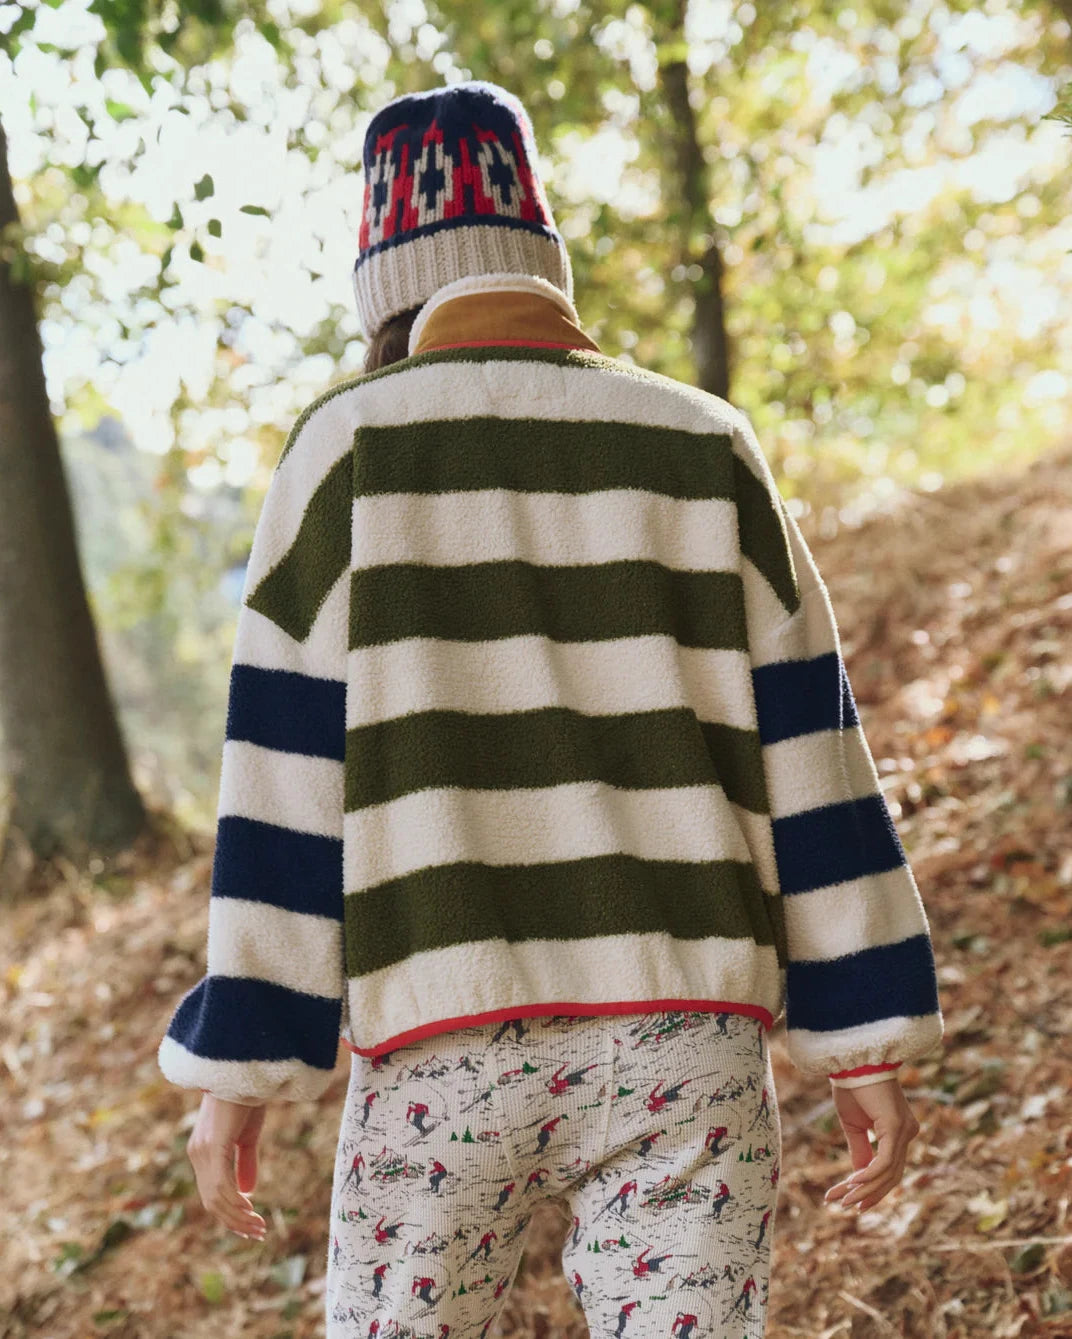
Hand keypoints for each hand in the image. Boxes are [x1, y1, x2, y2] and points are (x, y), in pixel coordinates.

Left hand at [186, 1093, 268, 1239]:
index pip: (212, 1194)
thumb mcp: (247, 1135)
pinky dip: (235, 1203)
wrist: (241, 1071)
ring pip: (216, 1199)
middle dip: (235, 1222)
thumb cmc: (245, 1098)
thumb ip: (245, 1163)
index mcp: (202, 1153)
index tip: (251, 1227)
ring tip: (259, 1226)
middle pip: (212, 1202)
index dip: (230, 1214)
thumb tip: (247, 1191)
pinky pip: (221, 1186)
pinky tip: (251, 1210)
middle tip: (258, 1233)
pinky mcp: (213, 1147)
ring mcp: (202, 1152)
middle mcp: (197, 1155)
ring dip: (238, 1217)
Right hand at [823, 1077, 920, 1212]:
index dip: (872, 1188)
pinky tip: (851, 1182)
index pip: (890, 1169)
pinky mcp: (897, 1128)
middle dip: (868, 1194)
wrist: (852, 1061)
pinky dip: (868, 1175)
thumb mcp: (854, 1125)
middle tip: (845, 1208)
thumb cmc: (852, 1086)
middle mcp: (908, 1133)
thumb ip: (860, 1150)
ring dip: (863, 1188)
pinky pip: (884, 1161)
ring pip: (888, 1173)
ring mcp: (906, 1131)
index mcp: (900, 1132)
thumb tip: (859, 1177)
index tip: (851, 1202)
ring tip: (842, 1199)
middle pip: (892, 1176)